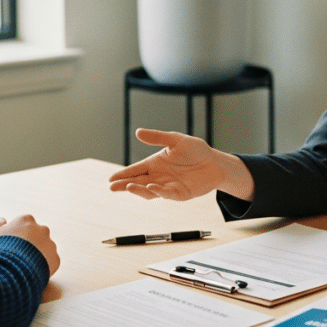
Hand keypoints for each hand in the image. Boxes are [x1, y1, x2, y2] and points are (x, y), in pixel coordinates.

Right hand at [0, 214, 59, 275]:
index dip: (16, 234)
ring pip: (45, 247)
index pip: (24, 223)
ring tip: (25, 266)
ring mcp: (50, 244)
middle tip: (18, 256)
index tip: (10, 244)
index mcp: (26, 220)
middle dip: (30, 243)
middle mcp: (41, 229)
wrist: (8, 272)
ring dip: (38, 254)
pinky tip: (32, 272)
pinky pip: (51, 261)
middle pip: (37, 234)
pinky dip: (44, 266)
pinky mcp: (55, 259)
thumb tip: (2, 220)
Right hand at [108, 128, 253, 200]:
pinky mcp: (179, 194)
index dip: (122, 174)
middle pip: (137, 182)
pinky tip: (150, 187)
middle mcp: (158, 176)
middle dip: (124, 185)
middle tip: (112, 187)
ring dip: (138, 190)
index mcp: (155, 163)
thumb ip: (157, 137)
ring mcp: (167, 186)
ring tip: (128, 186)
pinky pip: (165, 194)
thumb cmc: (196, 150)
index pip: (135, 169)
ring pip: (148, 191)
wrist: (215, 163)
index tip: (110, 179)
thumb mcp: (176, 140)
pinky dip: (157, 191)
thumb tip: (138, 132)